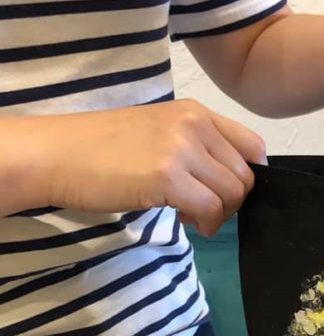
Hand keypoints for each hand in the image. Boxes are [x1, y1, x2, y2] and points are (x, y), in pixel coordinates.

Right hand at [43, 99, 265, 235]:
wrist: (58, 153)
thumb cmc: (104, 148)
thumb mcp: (161, 132)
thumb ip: (200, 147)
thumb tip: (234, 181)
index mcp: (196, 112)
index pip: (254, 146)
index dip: (248, 176)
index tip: (227, 192)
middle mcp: (195, 124)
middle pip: (246, 175)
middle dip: (232, 201)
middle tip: (203, 208)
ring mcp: (182, 148)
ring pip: (233, 194)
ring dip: (219, 214)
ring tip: (190, 213)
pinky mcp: (167, 176)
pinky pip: (211, 208)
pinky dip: (205, 223)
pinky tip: (184, 219)